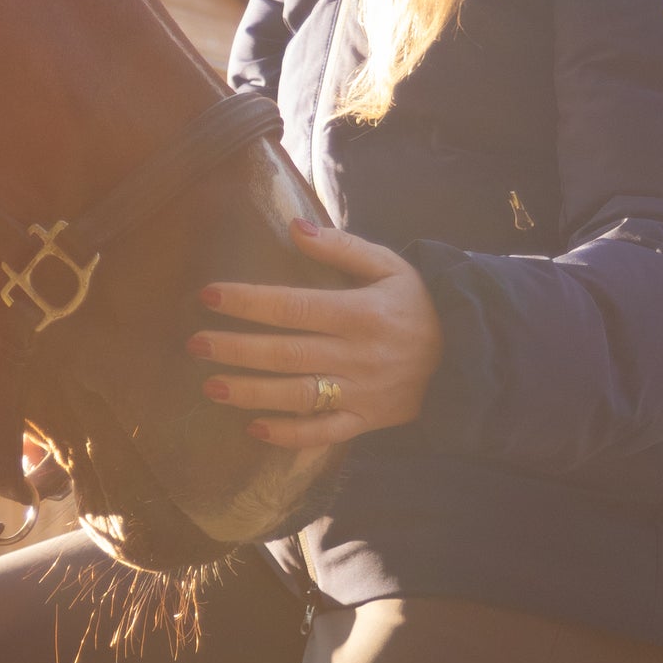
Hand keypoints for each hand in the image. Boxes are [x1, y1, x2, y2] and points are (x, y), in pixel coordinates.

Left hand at [187, 219, 443, 449]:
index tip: (209, 296)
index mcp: (360, 313)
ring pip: (298, 395)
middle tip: (195, 344)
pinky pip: (323, 433)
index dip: (248, 302)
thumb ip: (342, 247)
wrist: (467, 354)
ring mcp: (361, 393)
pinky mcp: (367, 421)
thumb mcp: (390, 266)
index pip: (293, 307)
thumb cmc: (418, 304)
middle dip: (236, 348)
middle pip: (286, 353)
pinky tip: (254, 429)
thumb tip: (294, 226)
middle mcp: (357, 355)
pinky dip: (289, 435)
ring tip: (212, 386)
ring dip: (251, 392)